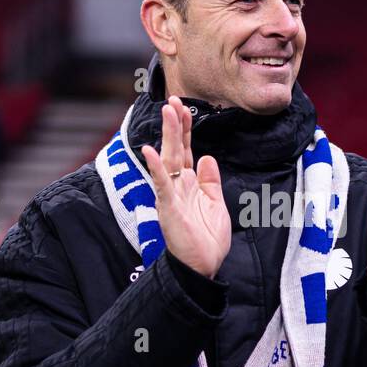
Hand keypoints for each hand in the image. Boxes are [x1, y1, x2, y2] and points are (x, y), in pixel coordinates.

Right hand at [142, 95, 230, 278]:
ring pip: (168, 159)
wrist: (203, 266)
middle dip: (176, 124)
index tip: (185, 107)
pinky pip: (161, 184)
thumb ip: (210, 180)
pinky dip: (156, 168)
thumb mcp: (215, 203)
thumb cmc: (207, 239)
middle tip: (174, 100)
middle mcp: (178, 185)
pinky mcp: (168, 208)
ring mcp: (171, 195)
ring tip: (166, 112)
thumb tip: (207, 157)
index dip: (186, 129)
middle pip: (177, 149)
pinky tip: (150, 151)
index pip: (187, 150)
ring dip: (168, 136)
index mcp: (190, 183)